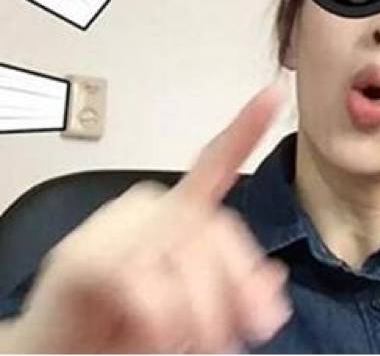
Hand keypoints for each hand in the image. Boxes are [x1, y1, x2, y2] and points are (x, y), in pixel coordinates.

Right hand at [12, 78, 289, 352]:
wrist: (63, 352)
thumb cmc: (131, 323)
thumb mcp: (198, 310)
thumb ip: (237, 290)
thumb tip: (271, 280)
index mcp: (181, 213)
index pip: (217, 163)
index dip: (247, 128)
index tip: (274, 94)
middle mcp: (150, 207)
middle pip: (218, 231)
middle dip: (236, 293)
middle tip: (239, 338)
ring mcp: (115, 227)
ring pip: (184, 259)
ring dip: (198, 318)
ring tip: (192, 345)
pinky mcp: (83, 258)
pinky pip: (143, 284)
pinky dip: (158, 322)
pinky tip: (154, 336)